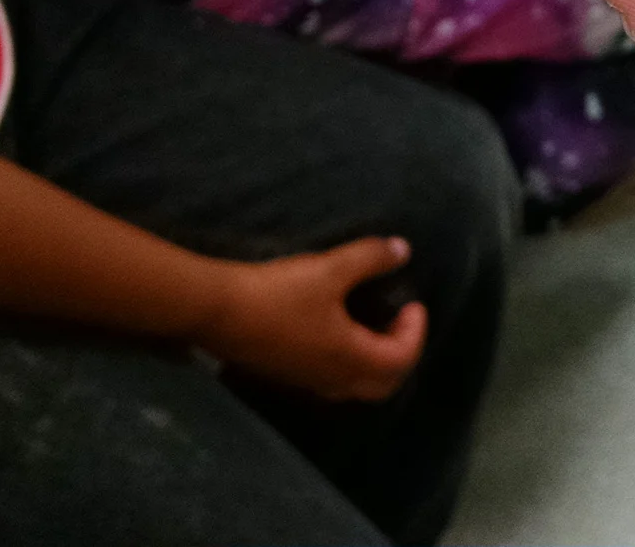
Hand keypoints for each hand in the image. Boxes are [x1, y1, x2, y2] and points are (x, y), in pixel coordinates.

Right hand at [199, 236, 427, 401]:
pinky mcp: (288, 374)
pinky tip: (337, 332)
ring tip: (373, 326)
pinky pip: (333, 381)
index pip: (402, 360)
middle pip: (384, 384)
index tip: (414, 304)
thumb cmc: (279, 292)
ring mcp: (308, 381)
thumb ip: (369, 258)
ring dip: (375, 361)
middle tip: (399, 322)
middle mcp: (333, 379)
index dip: (416, 333)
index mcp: (351, 358)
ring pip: (357, 386)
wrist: (219, 311)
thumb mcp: (330, 269)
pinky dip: (350, 363)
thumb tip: (403, 250)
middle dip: (401, 355)